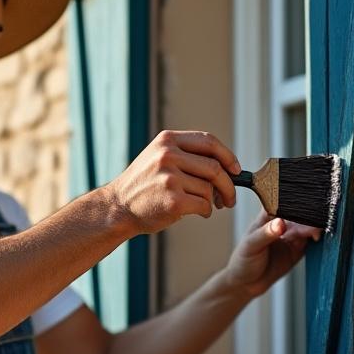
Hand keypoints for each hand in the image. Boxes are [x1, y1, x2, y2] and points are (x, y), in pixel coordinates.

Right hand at [103, 130, 241, 233]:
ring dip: (212, 201)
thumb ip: (187, 155)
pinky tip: (197, 212)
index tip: (236, 169)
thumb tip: (228, 167)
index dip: (228, 156)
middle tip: (229, 198)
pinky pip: (203, 205)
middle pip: (215, 167)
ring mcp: (169, 178)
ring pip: (209, 188)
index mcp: (167, 140)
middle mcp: (167, 155)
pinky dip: (205, 211)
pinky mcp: (173, 200)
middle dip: (228, 185)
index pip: (209, 141)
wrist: (118, 207)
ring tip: (204, 205)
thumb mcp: (159, 158)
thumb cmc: (144, 186)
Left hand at [222, 211, 321, 297]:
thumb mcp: (251, 246)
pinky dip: (315, 239)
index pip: (283, 202)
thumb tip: (280, 223)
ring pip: (306, 227)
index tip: (304, 203)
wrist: (246, 285)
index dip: (294, 201)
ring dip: (313, 227)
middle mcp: (281, 223)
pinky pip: (310, 241)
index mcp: (267, 215)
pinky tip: (317, 238)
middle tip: (314, 222)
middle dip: (308, 216)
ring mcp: (290, 236)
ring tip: (317, 231)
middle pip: (298, 214)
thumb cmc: (242, 261)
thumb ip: (265, 234)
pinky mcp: (297, 249)